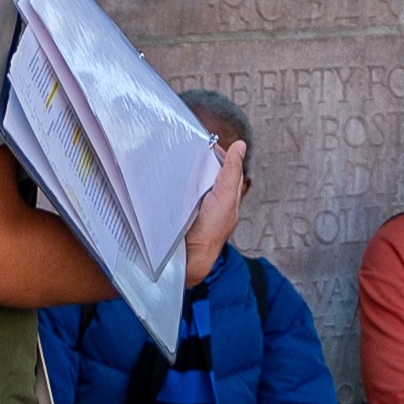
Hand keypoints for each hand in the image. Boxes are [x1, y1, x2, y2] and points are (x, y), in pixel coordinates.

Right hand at [181, 145, 248, 285]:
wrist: (187, 260)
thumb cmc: (209, 233)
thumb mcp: (224, 198)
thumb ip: (231, 172)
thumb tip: (240, 146)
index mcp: (225, 199)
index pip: (226, 169)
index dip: (218, 155)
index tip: (206, 143)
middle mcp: (210, 203)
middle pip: (207, 174)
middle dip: (199, 161)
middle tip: (188, 147)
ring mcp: (193, 208)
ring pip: (189, 183)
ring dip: (182, 172)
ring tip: (174, 159)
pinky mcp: (176, 212)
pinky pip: (174, 193)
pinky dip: (170, 185)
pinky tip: (164, 178)